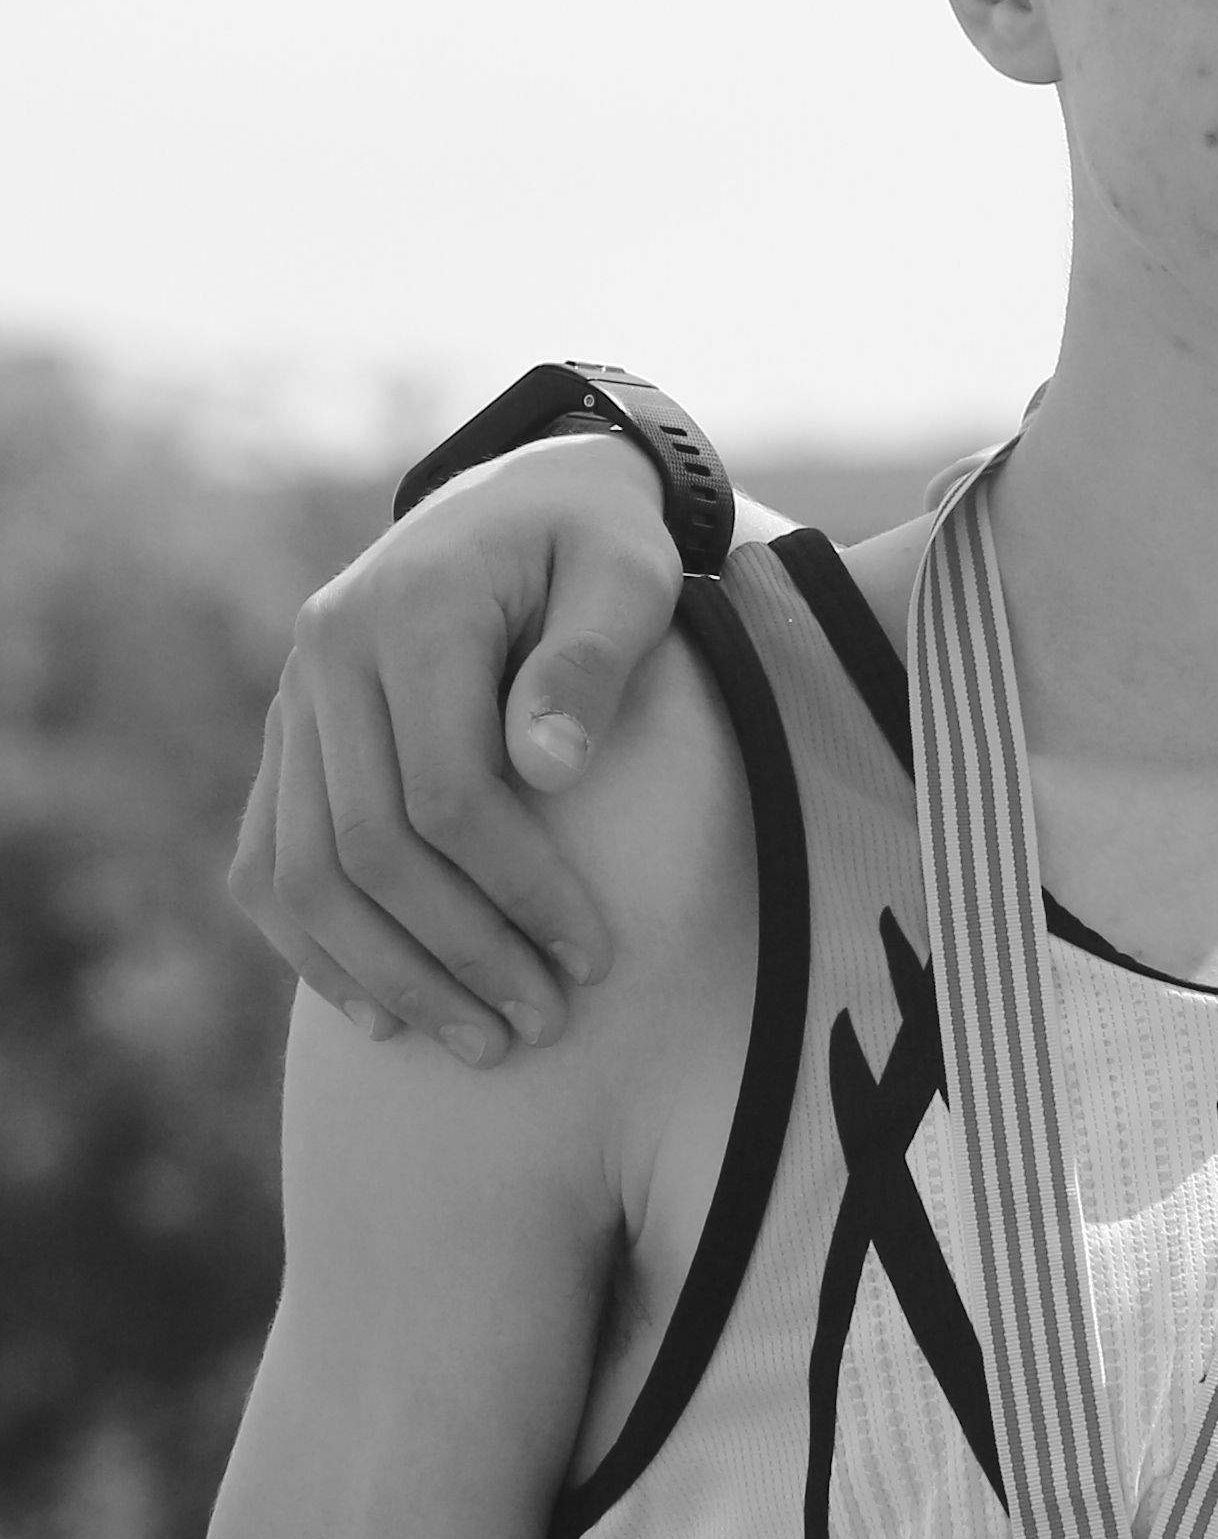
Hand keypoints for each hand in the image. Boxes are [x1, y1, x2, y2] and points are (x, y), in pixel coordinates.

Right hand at [223, 433, 682, 1062]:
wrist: (527, 493)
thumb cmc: (600, 541)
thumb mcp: (629, 571)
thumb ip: (594, 658)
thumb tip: (551, 769)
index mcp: (408, 616)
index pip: (448, 793)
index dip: (518, 889)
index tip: (594, 959)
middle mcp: (325, 659)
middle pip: (369, 848)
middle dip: (458, 953)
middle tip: (541, 1029)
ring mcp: (293, 701)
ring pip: (305, 872)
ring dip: (387, 974)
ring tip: (481, 1045)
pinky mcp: (289, 737)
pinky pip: (267, 860)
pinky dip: (311, 944)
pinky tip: (379, 1013)